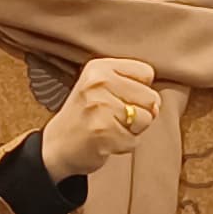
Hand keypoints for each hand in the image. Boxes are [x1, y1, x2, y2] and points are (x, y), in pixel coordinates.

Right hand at [38, 56, 161, 180]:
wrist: (56, 146)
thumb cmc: (85, 116)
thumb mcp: (100, 87)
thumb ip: (131, 86)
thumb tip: (156, 106)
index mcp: (99, 67)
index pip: (146, 73)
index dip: (139, 90)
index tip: (117, 97)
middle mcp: (98, 83)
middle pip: (151, 98)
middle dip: (138, 113)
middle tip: (111, 117)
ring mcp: (100, 107)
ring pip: (145, 120)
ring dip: (131, 130)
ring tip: (108, 128)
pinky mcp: (103, 132)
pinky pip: (134, 141)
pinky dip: (123, 145)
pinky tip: (104, 141)